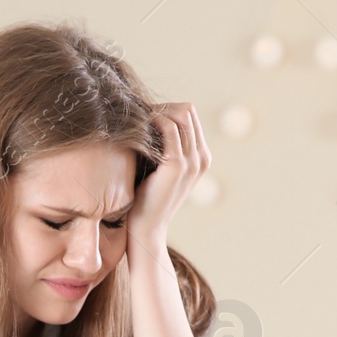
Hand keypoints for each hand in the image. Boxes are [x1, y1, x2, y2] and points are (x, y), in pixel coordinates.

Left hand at [127, 102, 212, 255]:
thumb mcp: (158, 168)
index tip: (143, 115)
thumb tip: (148, 117)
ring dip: (156, 112)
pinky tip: (135, 127)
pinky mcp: (177, 165)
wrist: (146, 228)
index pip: (189, 114)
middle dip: (161, 107)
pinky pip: (169, 127)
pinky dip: (152, 120)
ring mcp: (192, 161)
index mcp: (201, 157)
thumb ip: (163, 146)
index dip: (166, 109)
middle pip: (187, 110)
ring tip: (135, 119)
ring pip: (180, 114)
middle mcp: (202, 158)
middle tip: (136, 114)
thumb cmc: (146, 198)